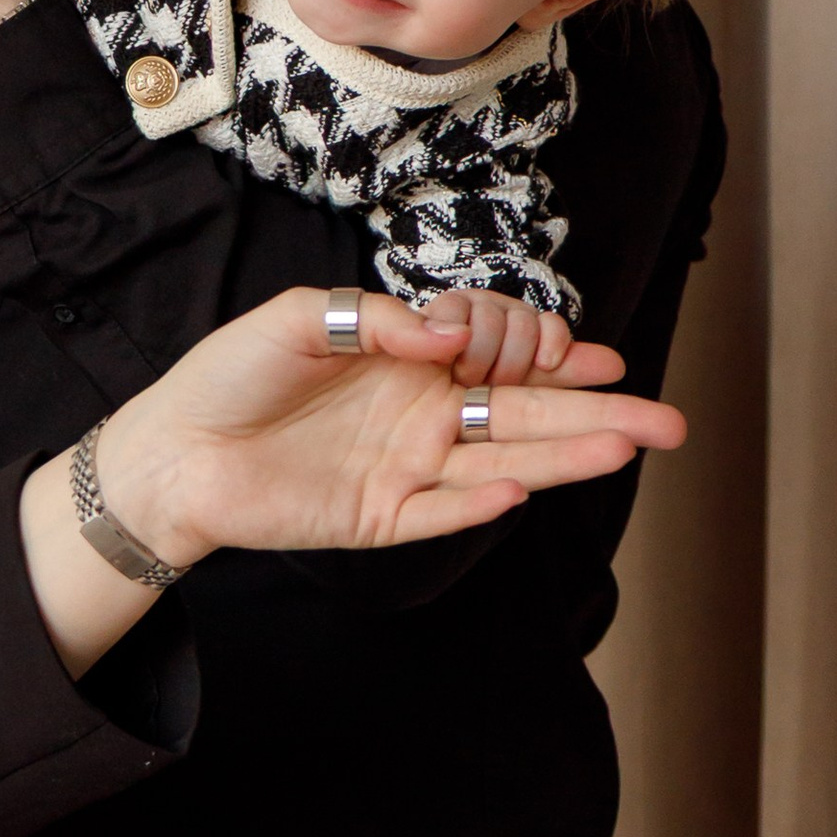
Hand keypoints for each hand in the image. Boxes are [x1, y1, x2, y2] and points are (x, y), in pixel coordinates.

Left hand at [103, 286, 681, 566]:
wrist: (170, 449)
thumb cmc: (229, 375)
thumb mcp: (301, 320)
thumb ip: (381, 320)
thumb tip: (450, 335)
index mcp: (414, 360)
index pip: (506, 354)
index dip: (545, 348)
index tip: (572, 348)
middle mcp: (424, 413)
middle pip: (529, 413)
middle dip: (600, 412)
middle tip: (667, 417)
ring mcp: (408, 468)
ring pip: (505, 460)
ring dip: (565, 454)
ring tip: (630, 445)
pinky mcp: (379, 517)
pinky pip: (444, 512)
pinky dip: (481, 500)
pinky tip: (522, 484)